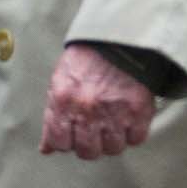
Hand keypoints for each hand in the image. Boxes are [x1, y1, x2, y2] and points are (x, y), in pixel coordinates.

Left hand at [39, 42, 155, 158]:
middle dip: (92, 143)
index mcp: (64, 102)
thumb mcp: (61, 81)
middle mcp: (87, 110)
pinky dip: (135, 132)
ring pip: (113, 148)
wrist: (122, 35)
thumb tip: (47, 148)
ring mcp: (114, 111)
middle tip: (98, 129)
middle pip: (88, 152)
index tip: (76, 134)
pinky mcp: (139, 108)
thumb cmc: (89, 57)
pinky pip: (137, 138)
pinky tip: (131, 120)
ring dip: (115, 139)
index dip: (69, 141)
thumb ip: (53, 116)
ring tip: (116, 124)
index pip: (60, 144)